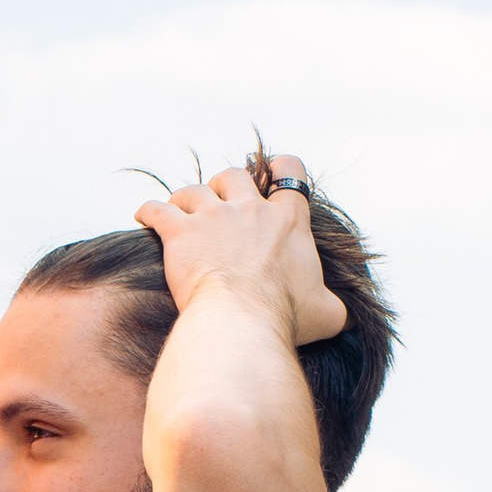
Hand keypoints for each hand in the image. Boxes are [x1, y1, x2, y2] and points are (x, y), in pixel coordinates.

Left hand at [134, 164, 346, 347]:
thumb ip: (338, 308)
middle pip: (234, 174)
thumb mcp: (327, 313)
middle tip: (218, 202)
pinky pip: (157, 210)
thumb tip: (348, 319)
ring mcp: (212, 217)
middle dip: (224, 184)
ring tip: (180, 211)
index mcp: (288, 221)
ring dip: (186, 198)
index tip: (271, 180)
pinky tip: (143, 218)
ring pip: (194, 189)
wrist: (242, 320)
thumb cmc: (286, 317)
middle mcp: (250, 209)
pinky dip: (148, 212)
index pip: (290, 172)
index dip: (281, 170)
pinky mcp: (180, 232)